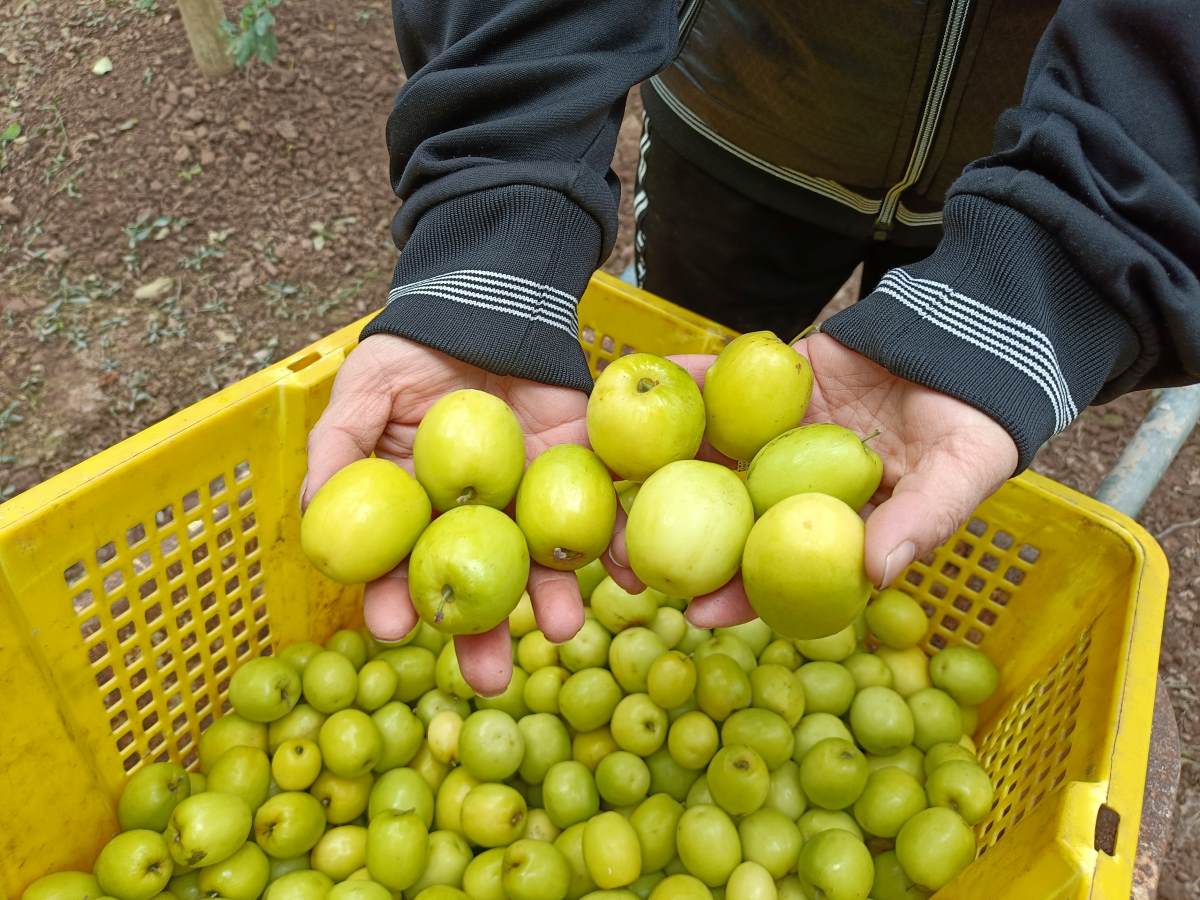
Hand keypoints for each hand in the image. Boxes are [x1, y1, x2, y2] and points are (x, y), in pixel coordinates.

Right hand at [304, 334, 590, 694]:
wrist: (485, 307)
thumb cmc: (413, 354)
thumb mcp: (362, 393)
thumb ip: (337, 452)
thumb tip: (312, 521)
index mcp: (418, 514)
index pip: (403, 569)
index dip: (396, 599)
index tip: (394, 626)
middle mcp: (475, 522)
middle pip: (478, 588)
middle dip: (483, 637)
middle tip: (489, 679)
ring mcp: (529, 503)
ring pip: (541, 566)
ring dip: (553, 602)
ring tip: (562, 629)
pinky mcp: (578, 475)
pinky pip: (601, 516)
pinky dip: (615, 545)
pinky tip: (625, 575)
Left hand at [607, 333, 1019, 627]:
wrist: (970, 344)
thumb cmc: (977, 422)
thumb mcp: (961, 475)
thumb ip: (921, 521)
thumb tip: (875, 576)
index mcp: (831, 526)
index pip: (778, 571)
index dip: (738, 595)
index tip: (697, 614)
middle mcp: (794, 488)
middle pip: (726, 522)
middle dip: (676, 544)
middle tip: (623, 563)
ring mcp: (777, 437)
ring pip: (713, 455)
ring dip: (662, 465)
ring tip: (609, 475)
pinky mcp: (771, 385)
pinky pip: (727, 384)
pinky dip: (692, 379)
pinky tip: (647, 379)